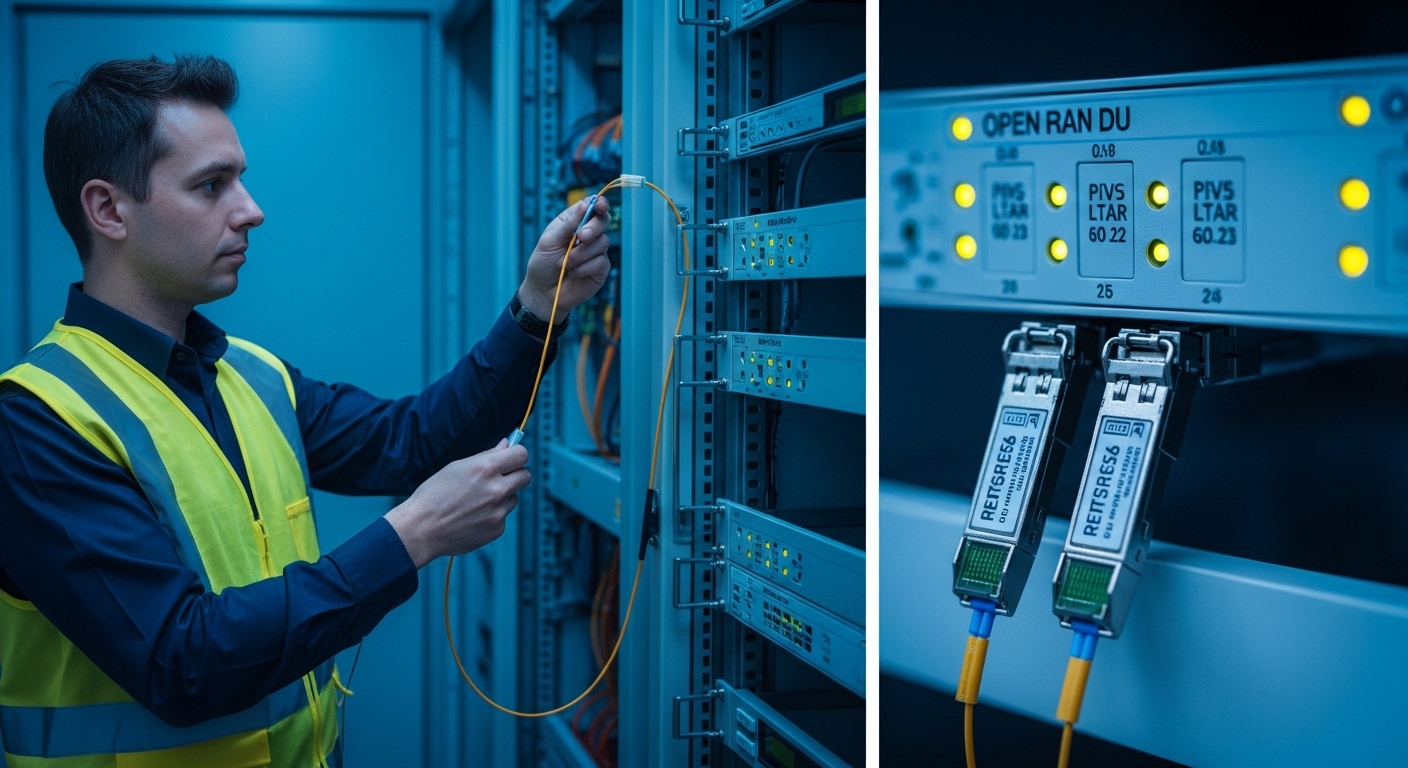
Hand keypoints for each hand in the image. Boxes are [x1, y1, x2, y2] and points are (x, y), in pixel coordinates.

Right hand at [384, 439, 530, 567]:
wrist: (420, 529)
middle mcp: (496, 489)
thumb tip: (507, 445)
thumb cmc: (434, 495)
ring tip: (475, 501)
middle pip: (525, 476)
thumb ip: (486, 456)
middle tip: (499, 478)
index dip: (517, 455)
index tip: (511, 459)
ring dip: (502, 497)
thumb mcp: (457, 467)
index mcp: (485, 468)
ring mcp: (498, 511)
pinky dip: (492, 515)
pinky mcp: (497, 529)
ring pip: (513, 497)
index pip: (521, 454)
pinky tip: (472, 517)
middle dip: (515, 475)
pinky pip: (502, 516)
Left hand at [518, 197, 610, 320]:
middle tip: (581, 237)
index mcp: (574, 223)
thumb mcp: (550, 240)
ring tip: (564, 264)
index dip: (599, 204)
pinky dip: (584, 267)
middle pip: (603, 222)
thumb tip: (585, 204)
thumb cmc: (542, 264)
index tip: (600, 204)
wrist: (543, 293)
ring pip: (602, 243)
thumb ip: (568, 224)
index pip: (591, 208)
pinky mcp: (601, 269)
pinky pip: (601, 262)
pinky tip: (573, 273)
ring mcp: (596, 252)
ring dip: (581, 254)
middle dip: (593, 228)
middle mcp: (587, 235)